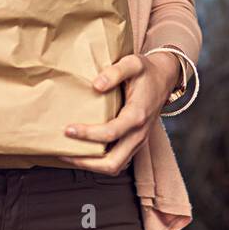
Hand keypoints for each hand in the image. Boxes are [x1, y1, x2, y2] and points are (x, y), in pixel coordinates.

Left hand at [55, 52, 179, 175]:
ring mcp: (138, 141)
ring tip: (69, 155)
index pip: (111, 133)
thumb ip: (115, 72)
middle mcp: (139, 133)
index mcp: (137, 115)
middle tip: (64, 152)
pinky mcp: (135, 142)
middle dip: (86, 161)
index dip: (87, 134)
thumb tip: (96, 86)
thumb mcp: (133, 63)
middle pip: (113, 162)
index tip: (68, 129)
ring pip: (115, 166)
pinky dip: (99, 162)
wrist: (164, 79)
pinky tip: (83, 152)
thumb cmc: (146, 72)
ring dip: (91, 165)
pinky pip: (117, 161)